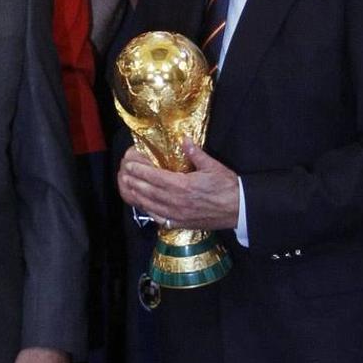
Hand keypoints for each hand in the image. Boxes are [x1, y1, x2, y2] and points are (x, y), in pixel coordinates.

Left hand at [117, 140, 239, 230]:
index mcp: (183, 185)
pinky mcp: (180, 223)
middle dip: (134, 182)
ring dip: (137, 196)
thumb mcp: (213, 166)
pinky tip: (144, 205)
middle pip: (148, 191)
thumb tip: (184, 139)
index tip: (129, 164)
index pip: (154, 177)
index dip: (140, 170)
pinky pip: (159, 218)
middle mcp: (176, 201)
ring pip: (150, 205)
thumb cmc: (227, 187)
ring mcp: (177, 214)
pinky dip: (148, 210)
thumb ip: (196, 153)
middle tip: (124, 173)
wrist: (239, 210)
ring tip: (128, 187)